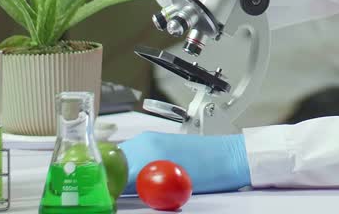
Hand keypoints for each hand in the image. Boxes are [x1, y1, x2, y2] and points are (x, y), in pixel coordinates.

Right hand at [118, 131, 251, 194]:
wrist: (232, 156)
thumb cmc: (210, 171)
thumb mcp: (172, 186)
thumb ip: (143, 188)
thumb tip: (119, 195)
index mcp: (147, 150)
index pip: (111, 170)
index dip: (106, 187)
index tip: (106, 199)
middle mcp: (145, 141)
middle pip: (114, 163)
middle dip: (112, 181)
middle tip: (116, 198)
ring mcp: (150, 139)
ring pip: (122, 160)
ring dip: (122, 175)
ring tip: (136, 189)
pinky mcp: (157, 142)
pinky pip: (134, 157)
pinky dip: (133, 169)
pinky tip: (145, 179)